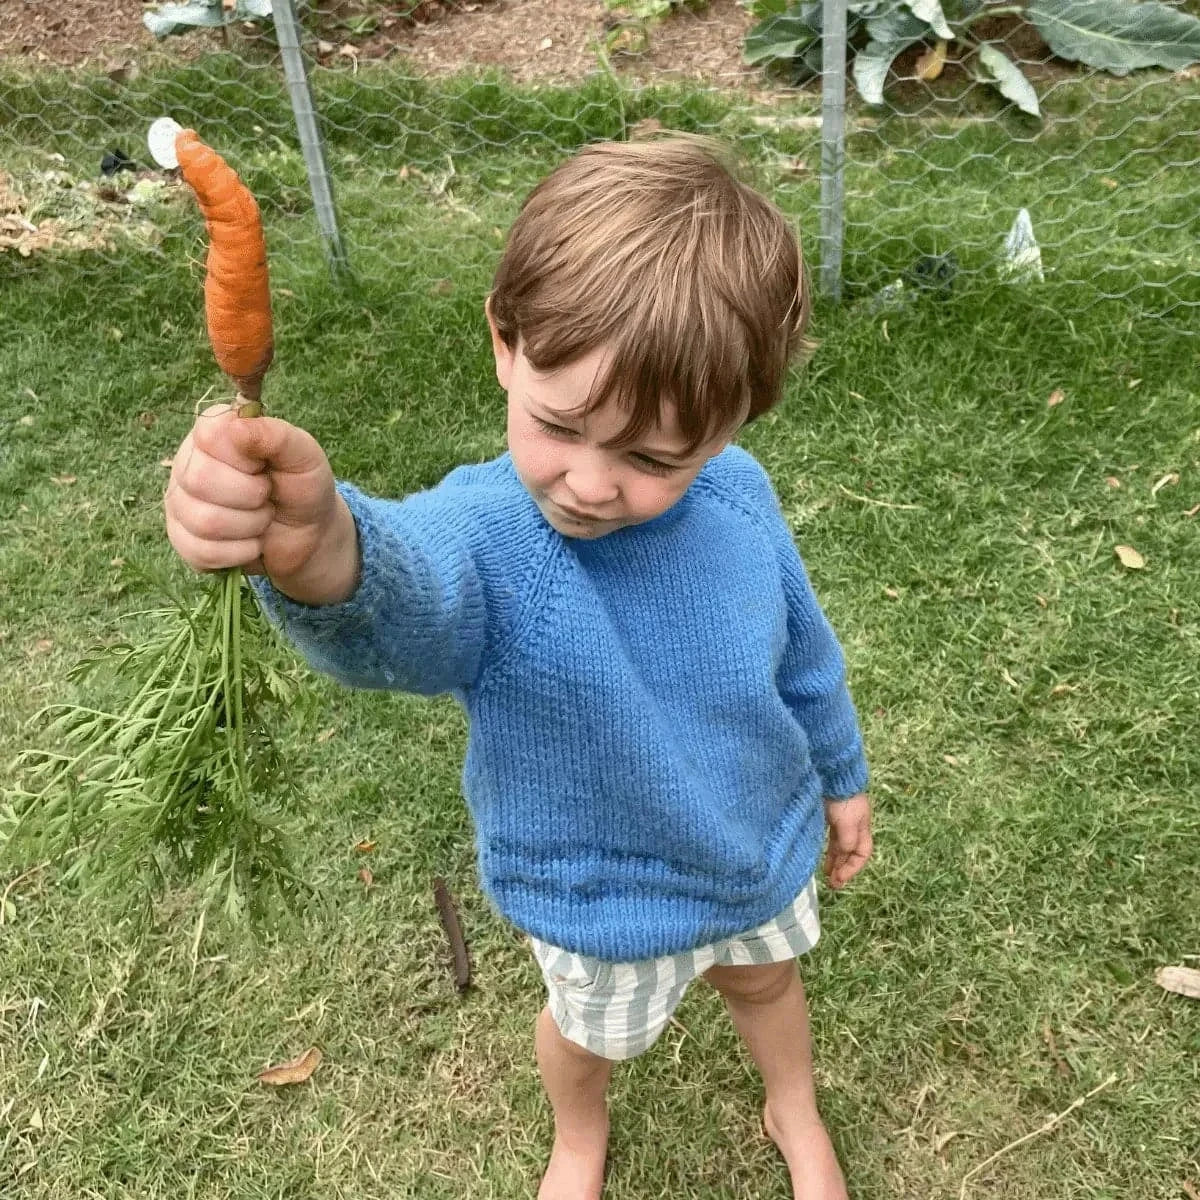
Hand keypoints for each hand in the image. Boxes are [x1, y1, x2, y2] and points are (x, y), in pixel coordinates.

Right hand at [164, 404, 356, 603]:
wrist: (309, 536)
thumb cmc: (303, 487)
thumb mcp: (304, 456)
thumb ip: (277, 436)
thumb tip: (237, 426)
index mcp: (214, 431)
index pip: (209, 436)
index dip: (246, 459)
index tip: (265, 466)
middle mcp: (188, 461)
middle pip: (199, 480)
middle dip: (252, 496)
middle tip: (267, 496)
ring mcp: (180, 501)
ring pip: (203, 521)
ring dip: (249, 526)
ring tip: (262, 518)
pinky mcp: (182, 539)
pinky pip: (201, 551)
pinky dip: (239, 553)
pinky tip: (251, 542)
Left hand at [822, 792, 871, 889]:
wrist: (832, 774)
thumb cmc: (843, 798)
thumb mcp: (847, 822)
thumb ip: (847, 840)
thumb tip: (846, 855)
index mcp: (862, 828)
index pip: (862, 854)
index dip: (852, 869)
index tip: (839, 880)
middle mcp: (853, 826)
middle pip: (850, 852)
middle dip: (842, 869)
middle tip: (832, 884)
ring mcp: (841, 821)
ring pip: (839, 846)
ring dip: (834, 861)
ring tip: (826, 875)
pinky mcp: (829, 815)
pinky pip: (830, 838)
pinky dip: (827, 849)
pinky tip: (820, 856)